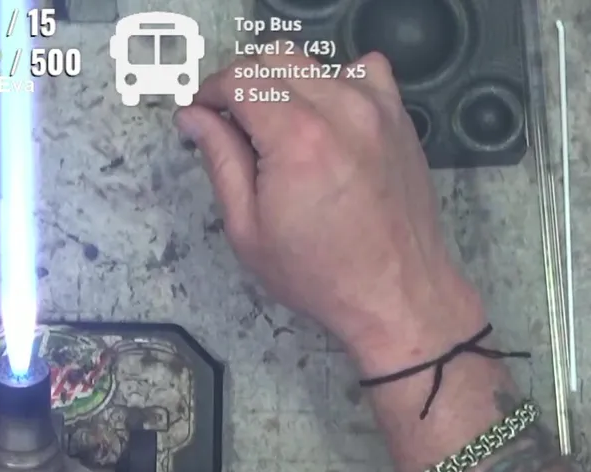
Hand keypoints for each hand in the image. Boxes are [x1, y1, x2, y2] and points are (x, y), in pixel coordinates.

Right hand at [176, 51, 486, 375]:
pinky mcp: (397, 115)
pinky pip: (360, 70)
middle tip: (231, 124)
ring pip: (312, 62)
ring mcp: (375, 108)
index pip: (240, 79)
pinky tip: (324, 118)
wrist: (395, 292)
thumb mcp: (248, 228)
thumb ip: (220, 160)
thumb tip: (194, 118)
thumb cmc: (321, 274)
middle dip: (241, 84)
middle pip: (272, 60)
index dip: (211, 93)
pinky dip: (334, 81)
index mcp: (297, 139)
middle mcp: (340, 110)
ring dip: (283, 83)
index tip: (203, 115)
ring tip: (276, 128)